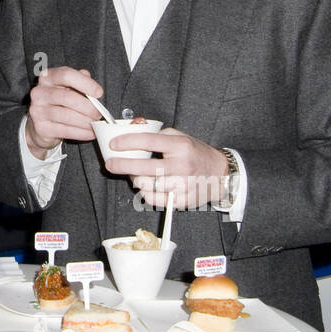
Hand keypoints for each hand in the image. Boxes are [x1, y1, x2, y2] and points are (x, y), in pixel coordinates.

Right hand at [25, 67, 102, 158]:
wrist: (38, 124)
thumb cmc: (57, 102)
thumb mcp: (67, 88)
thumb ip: (80, 83)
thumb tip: (95, 90)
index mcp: (47, 77)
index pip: (66, 75)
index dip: (85, 83)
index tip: (99, 93)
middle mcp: (39, 92)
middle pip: (68, 97)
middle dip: (88, 107)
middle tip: (99, 113)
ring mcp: (38, 111)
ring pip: (68, 116)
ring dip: (86, 121)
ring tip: (95, 123)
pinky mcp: (41, 128)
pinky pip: (66, 131)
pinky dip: (82, 132)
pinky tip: (90, 132)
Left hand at [105, 128, 228, 208]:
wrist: (220, 174)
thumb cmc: (195, 153)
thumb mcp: (180, 137)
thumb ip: (156, 134)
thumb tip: (132, 130)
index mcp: (181, 146)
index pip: (149, 142)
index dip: (127, 142)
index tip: (113, 144)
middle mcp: (182, 166)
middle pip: (144, 168)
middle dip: (122, 166)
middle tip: (110, 164)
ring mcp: (182, 186)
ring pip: (147, 185)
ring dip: (134, 180)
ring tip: (133, 174)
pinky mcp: (182, 201)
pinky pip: (154, 199)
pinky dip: (145, 192)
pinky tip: (146, 185)